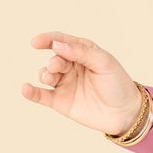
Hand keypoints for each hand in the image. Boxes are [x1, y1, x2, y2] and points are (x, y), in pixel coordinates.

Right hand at [21, 32, 143, 136]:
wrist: (126, 113)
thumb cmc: (118, 84)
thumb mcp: (105, 63)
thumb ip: (82, 52)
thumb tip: (57, 45)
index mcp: (83, 53)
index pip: (62, 41)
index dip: (48, 39)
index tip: (37, 42)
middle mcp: (71, 67)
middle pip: (54, 59)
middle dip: (53, 61)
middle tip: (56, 67)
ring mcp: (65, 84)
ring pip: (46, 75)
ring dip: (44, 74)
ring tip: (49, 78)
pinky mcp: (60, 102)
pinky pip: (41, 95)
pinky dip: (30, 92)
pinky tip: (25, 88)